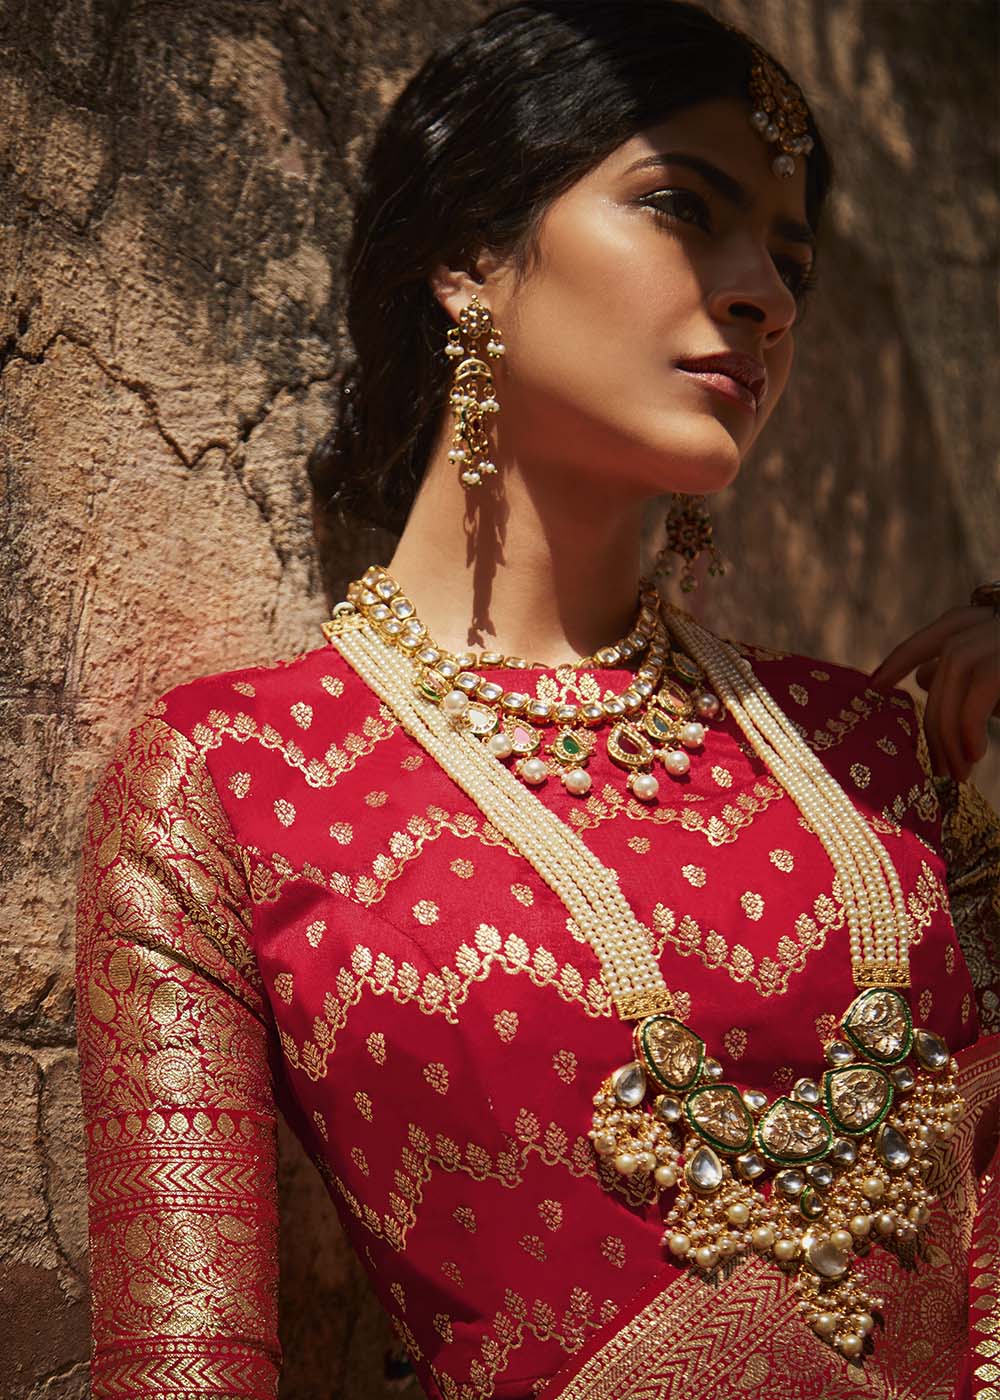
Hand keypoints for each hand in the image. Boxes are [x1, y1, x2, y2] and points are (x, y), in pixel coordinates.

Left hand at [868, 605, 999, 781]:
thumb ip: (963, 676)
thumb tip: (921, 677)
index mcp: (993, 621)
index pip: (942, 632)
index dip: (903, 657)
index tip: (874, 686)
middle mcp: (999, 618)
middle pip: (947, 660)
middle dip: (934, 718)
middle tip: (938, 768)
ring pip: (956, 669)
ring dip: (949, 726)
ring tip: (957, 770)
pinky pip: (981, 686)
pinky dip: (970, 723)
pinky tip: (975, 753)